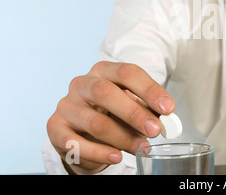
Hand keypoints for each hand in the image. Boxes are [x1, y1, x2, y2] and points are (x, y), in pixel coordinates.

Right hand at [46, 61, 174, 172]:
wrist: (83, 130)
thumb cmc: (113, 113)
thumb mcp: (131, 106)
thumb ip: (148, 110)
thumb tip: (168, 121)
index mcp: (104, 70)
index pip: (127, 72)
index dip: (150, 90)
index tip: (168, 108)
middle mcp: (82, 83)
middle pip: (107, 93)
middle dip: (135, 113)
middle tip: (155, 130)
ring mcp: (67, 105)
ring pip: (95, 122)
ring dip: (123, 138)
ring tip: (142, 148)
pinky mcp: (55, 127)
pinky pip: (76, 144)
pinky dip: (100, 153)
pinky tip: (116, 157)